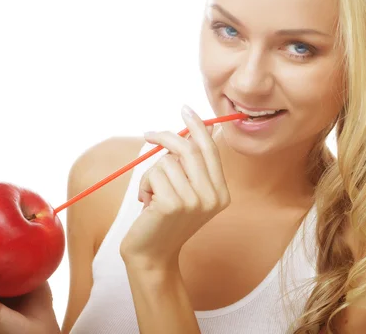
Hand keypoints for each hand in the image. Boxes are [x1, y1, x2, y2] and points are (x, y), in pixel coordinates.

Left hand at [120, 105, 230, 270]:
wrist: (152, 255)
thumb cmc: (165, 220)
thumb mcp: (186, 192)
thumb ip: (193, 165)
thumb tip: (197, 129)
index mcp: (221, 193)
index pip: (210, 150)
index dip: (198, 127)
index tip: (185, 109)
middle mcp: (213, 197)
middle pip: (189, 149)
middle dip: (166, 137)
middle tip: (148, 134)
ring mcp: (194, 201)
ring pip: (166, 161)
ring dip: (151, 175)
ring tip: (152, 195)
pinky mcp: (172, 204)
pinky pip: (154, 173)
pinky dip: (144, 185)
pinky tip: (147, 204)